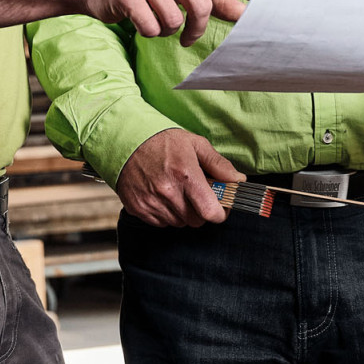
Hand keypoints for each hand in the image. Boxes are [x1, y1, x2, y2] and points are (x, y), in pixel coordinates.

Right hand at [82, 0, 254, 45]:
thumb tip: (242, 11)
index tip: (261, 0)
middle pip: (200, 4)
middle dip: (197, 27)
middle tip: (188, 37)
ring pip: (174, 20)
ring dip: (167, 30)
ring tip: (154, 19)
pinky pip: (152, 27)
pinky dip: (149, 32)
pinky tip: (139, 20)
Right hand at [116, 129, 241, 226]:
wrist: (124, 140)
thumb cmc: (161, 140)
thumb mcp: (195, 144)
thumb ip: (218, 164)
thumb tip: (238, 180)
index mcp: (186, 175)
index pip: (211, 213)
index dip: (220, 213)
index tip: (220, 206)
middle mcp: (168, 192)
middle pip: (196, 221)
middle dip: (201, 211)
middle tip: (196, 195)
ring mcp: (152, 202)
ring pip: (179, 223)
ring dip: (183, 213)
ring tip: (177, 192)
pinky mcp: (138, 208)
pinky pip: (161, 223)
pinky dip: (165, 214)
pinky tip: (162, 196)